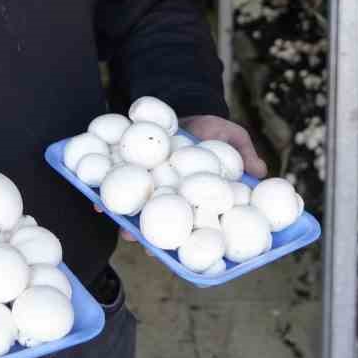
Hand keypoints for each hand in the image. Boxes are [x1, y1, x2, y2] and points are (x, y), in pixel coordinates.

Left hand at [98, 116, 267, 244]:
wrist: (188, 106)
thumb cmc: (215, 130)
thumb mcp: (234, 138)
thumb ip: (244, 154)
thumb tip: (260, 172)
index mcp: (199, 196)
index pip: (194, 223)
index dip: (188, 240)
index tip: (182, 252)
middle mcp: (174, 195)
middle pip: (163, 223)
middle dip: (153, 238)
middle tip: (145, 247)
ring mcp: (154, 183)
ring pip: (140, 209)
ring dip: (128, 220)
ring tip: (120, 229)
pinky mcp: (136, 168)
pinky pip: (121, 182)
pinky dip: (107, 192)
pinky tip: (97, 200)